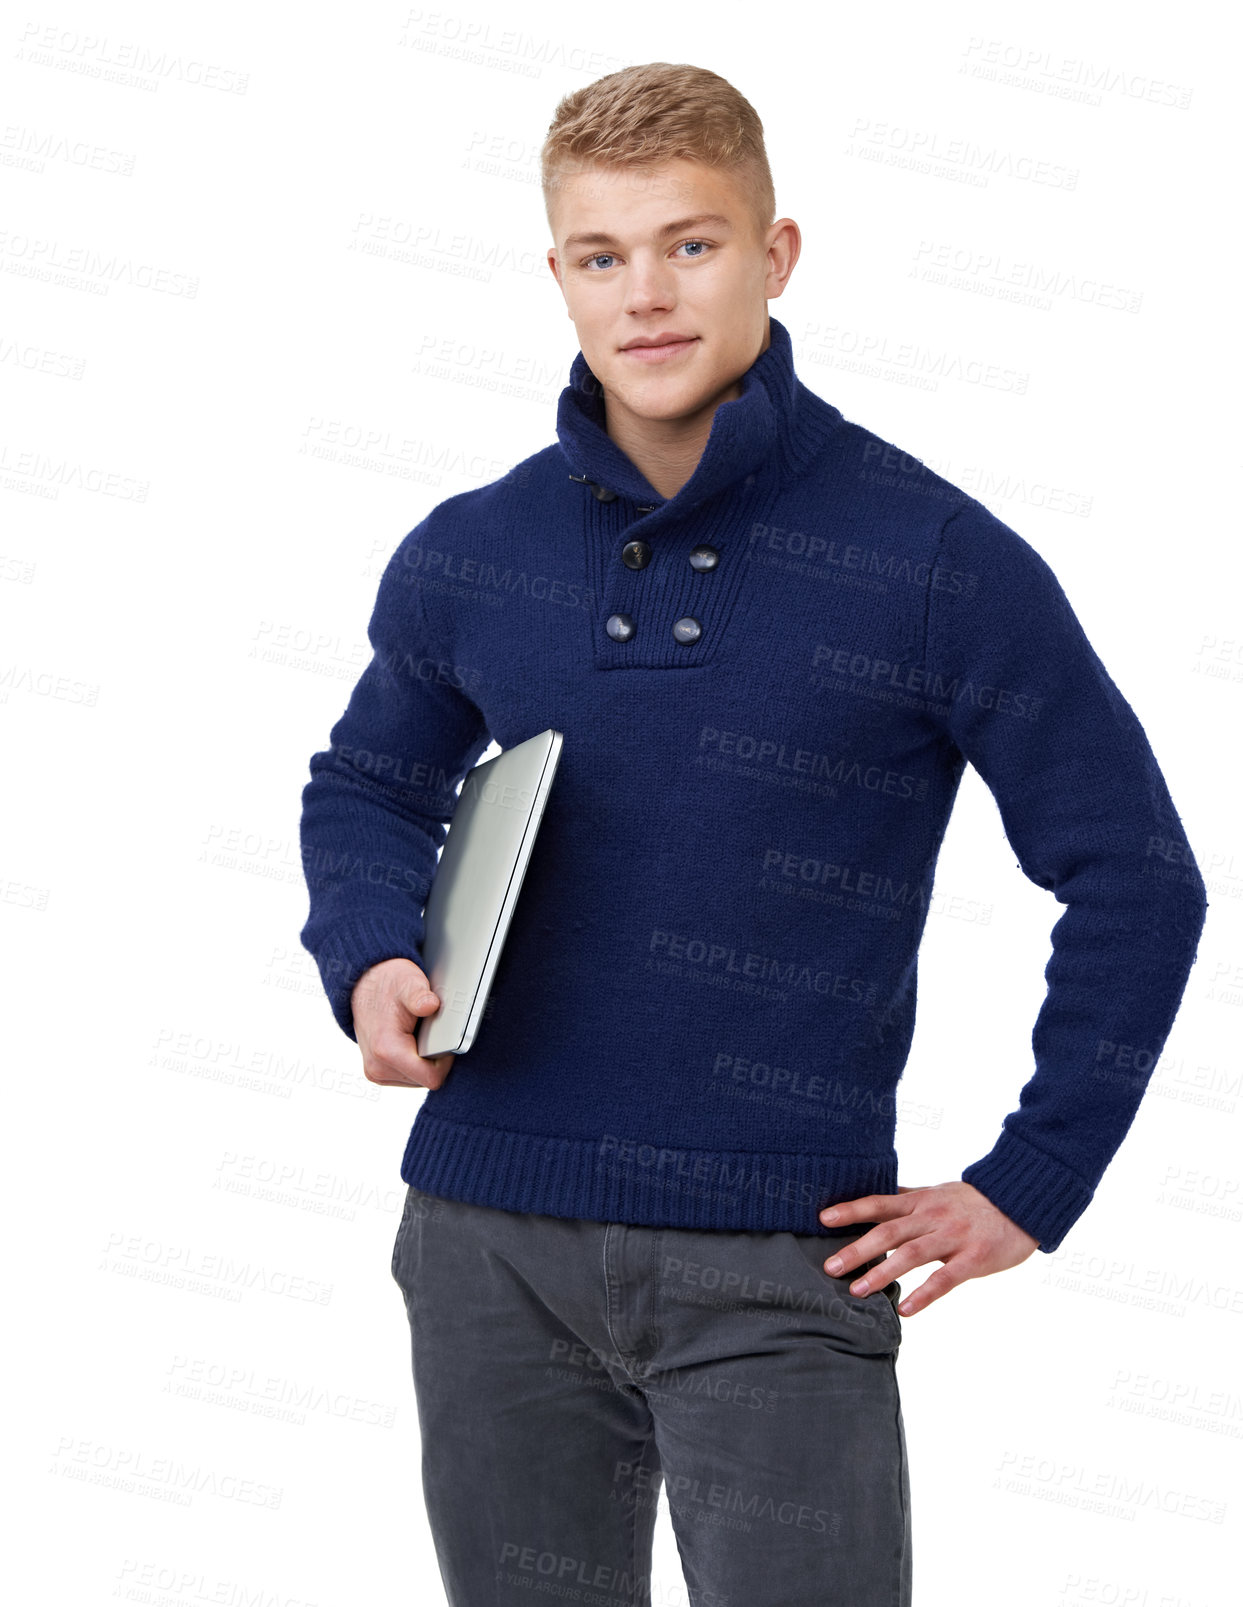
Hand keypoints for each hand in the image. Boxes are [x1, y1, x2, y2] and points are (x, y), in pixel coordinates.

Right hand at [351, 957, 455, 1089]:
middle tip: (430, 1032)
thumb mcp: (408, 981)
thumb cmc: (389, 983)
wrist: (364, 986)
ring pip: (418, 1080)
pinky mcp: (378, 1073)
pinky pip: (409, 1077)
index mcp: (386, 1050)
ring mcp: (376, 1073)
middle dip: (434, 1058)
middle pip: (426, 1079)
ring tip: (418, 1035)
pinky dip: (415, 1062)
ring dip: (424, 1060)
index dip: (446, 1059)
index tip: (445, 1038)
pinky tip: (412, 1042)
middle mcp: (378, 1068)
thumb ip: (419, 995)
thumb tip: (430, 1005)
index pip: (432, 1077)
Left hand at [817, 1181, 1039, 1316]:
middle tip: (830, 1267)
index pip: (879, 1203)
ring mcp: (953, 1237)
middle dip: (857, 1249)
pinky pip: (946, 1278)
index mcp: (920, 1201)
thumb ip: (907, 1198)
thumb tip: (874, 1199)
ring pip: (912, 1254)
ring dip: (882, 1273)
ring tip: (857, 1290)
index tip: (822, 1219)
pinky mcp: (974, 1258)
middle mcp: (932, 1217)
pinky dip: (924, 1294)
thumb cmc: (973, 1202)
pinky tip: (906, 1309)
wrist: (1020, 1203)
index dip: (851, 1210)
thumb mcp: (936, 1193)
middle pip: (888, 1231)